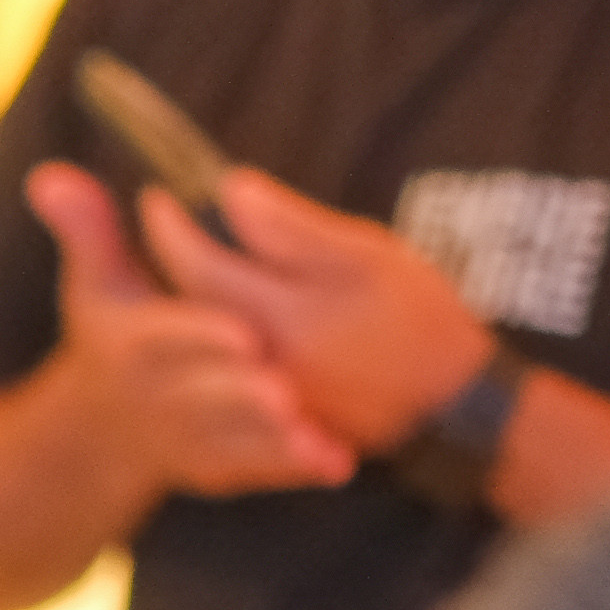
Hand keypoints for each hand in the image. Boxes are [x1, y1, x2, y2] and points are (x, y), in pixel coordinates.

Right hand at [26, 163, 354, 499]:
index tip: (244, 332)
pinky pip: (255, 472)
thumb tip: (48, 175)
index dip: (197, 336)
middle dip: (242, 396)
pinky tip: (336, 461)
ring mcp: (184, 439)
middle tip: (286, 393)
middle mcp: (153, 398)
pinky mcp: (214, 468)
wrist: (102, 428)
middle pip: (201, 397)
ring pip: (231, 443)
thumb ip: (86, 227)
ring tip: (319, 439)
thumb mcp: (96, 282)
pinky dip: (294, 469)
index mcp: (127, 345)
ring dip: (275, 444)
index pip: (159, 339)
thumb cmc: (114, 335)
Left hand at [133, 166, 506, 456]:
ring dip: (185, 301)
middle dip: (171, 261)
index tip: (156, 198)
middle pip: (188, 305)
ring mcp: (256, 397)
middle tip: (164, 224)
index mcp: (276, 315)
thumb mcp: (368, 257)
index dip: (169, 228)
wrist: (454, 404)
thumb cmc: (421, 318)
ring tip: (185, 263)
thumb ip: (293, 229)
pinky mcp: (267, 421)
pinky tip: (216, 318)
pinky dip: (211, 343)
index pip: (195, 265)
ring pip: (201, 340)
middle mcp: (252, 361)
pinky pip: (222, 374)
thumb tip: (230, 189)